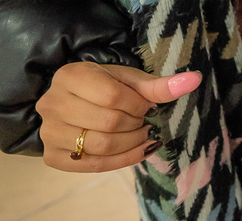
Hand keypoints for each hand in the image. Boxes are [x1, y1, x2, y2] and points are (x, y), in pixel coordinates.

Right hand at [34, 61, 200, 172]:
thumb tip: (194, 80)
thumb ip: (158, 84)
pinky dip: (123, 161)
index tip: (147, 105)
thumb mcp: (129, 80)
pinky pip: (92, 166)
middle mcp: (51, 103)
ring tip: (142, 134)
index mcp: (70, 76)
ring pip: (101, 146)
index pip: (112, 96)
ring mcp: (48, 132)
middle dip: (136, 125)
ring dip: (132, 143)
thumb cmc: (104, 86)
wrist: (76, 101)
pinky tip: (138, 150)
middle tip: (145, 121)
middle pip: (108, 123)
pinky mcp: (53, 156)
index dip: (138, 104)